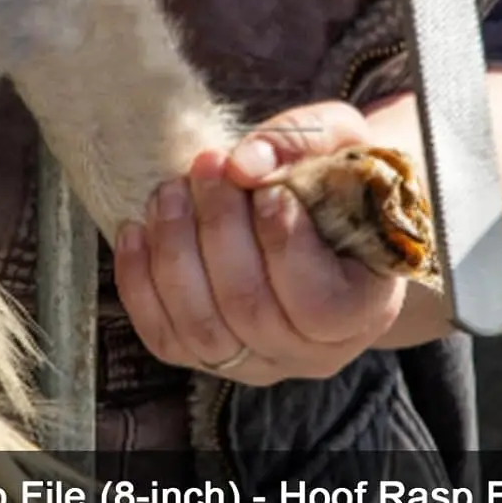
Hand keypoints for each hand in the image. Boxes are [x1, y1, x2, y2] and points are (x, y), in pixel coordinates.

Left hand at [112, 103, 406, 384]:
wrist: (319, 212)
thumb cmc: (338, 176)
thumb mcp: (342, 141)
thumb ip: (301, 141)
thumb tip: (242, 162)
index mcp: (364, 308)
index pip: (319, 304)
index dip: (284, 243)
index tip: (267, 188)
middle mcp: (313, 352)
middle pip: (250, 310)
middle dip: (218, 229)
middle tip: (208, 166)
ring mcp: (257, 361)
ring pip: (202, 329)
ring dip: (175, 250)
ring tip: (170, 191)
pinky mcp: (205, 357)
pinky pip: (162, 337)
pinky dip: (139, 282)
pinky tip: (137, 229)